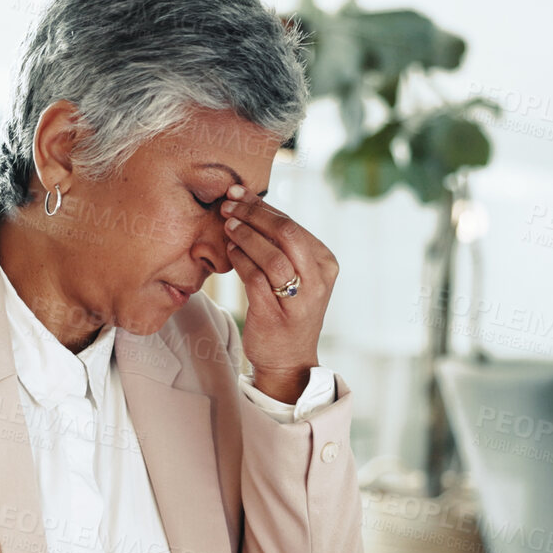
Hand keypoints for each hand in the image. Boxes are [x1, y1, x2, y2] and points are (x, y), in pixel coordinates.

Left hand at [220, 186, 337, 403]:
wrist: (289, 360)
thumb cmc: (287, 310)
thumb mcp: (296, 275)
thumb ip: (281, 245)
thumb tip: (249, 204)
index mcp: (325, 264)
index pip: (294, 225)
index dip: (263, 206)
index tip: (238, 193)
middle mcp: (318, 281)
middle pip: (287, 234)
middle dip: (254, 214)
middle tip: (228, 205)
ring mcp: (299, 300)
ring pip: (272, 255)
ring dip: (245, 235)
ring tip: (226, 224)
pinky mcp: (276, 316)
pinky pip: (256, 279)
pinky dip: (240, 260)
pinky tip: (229, 250)